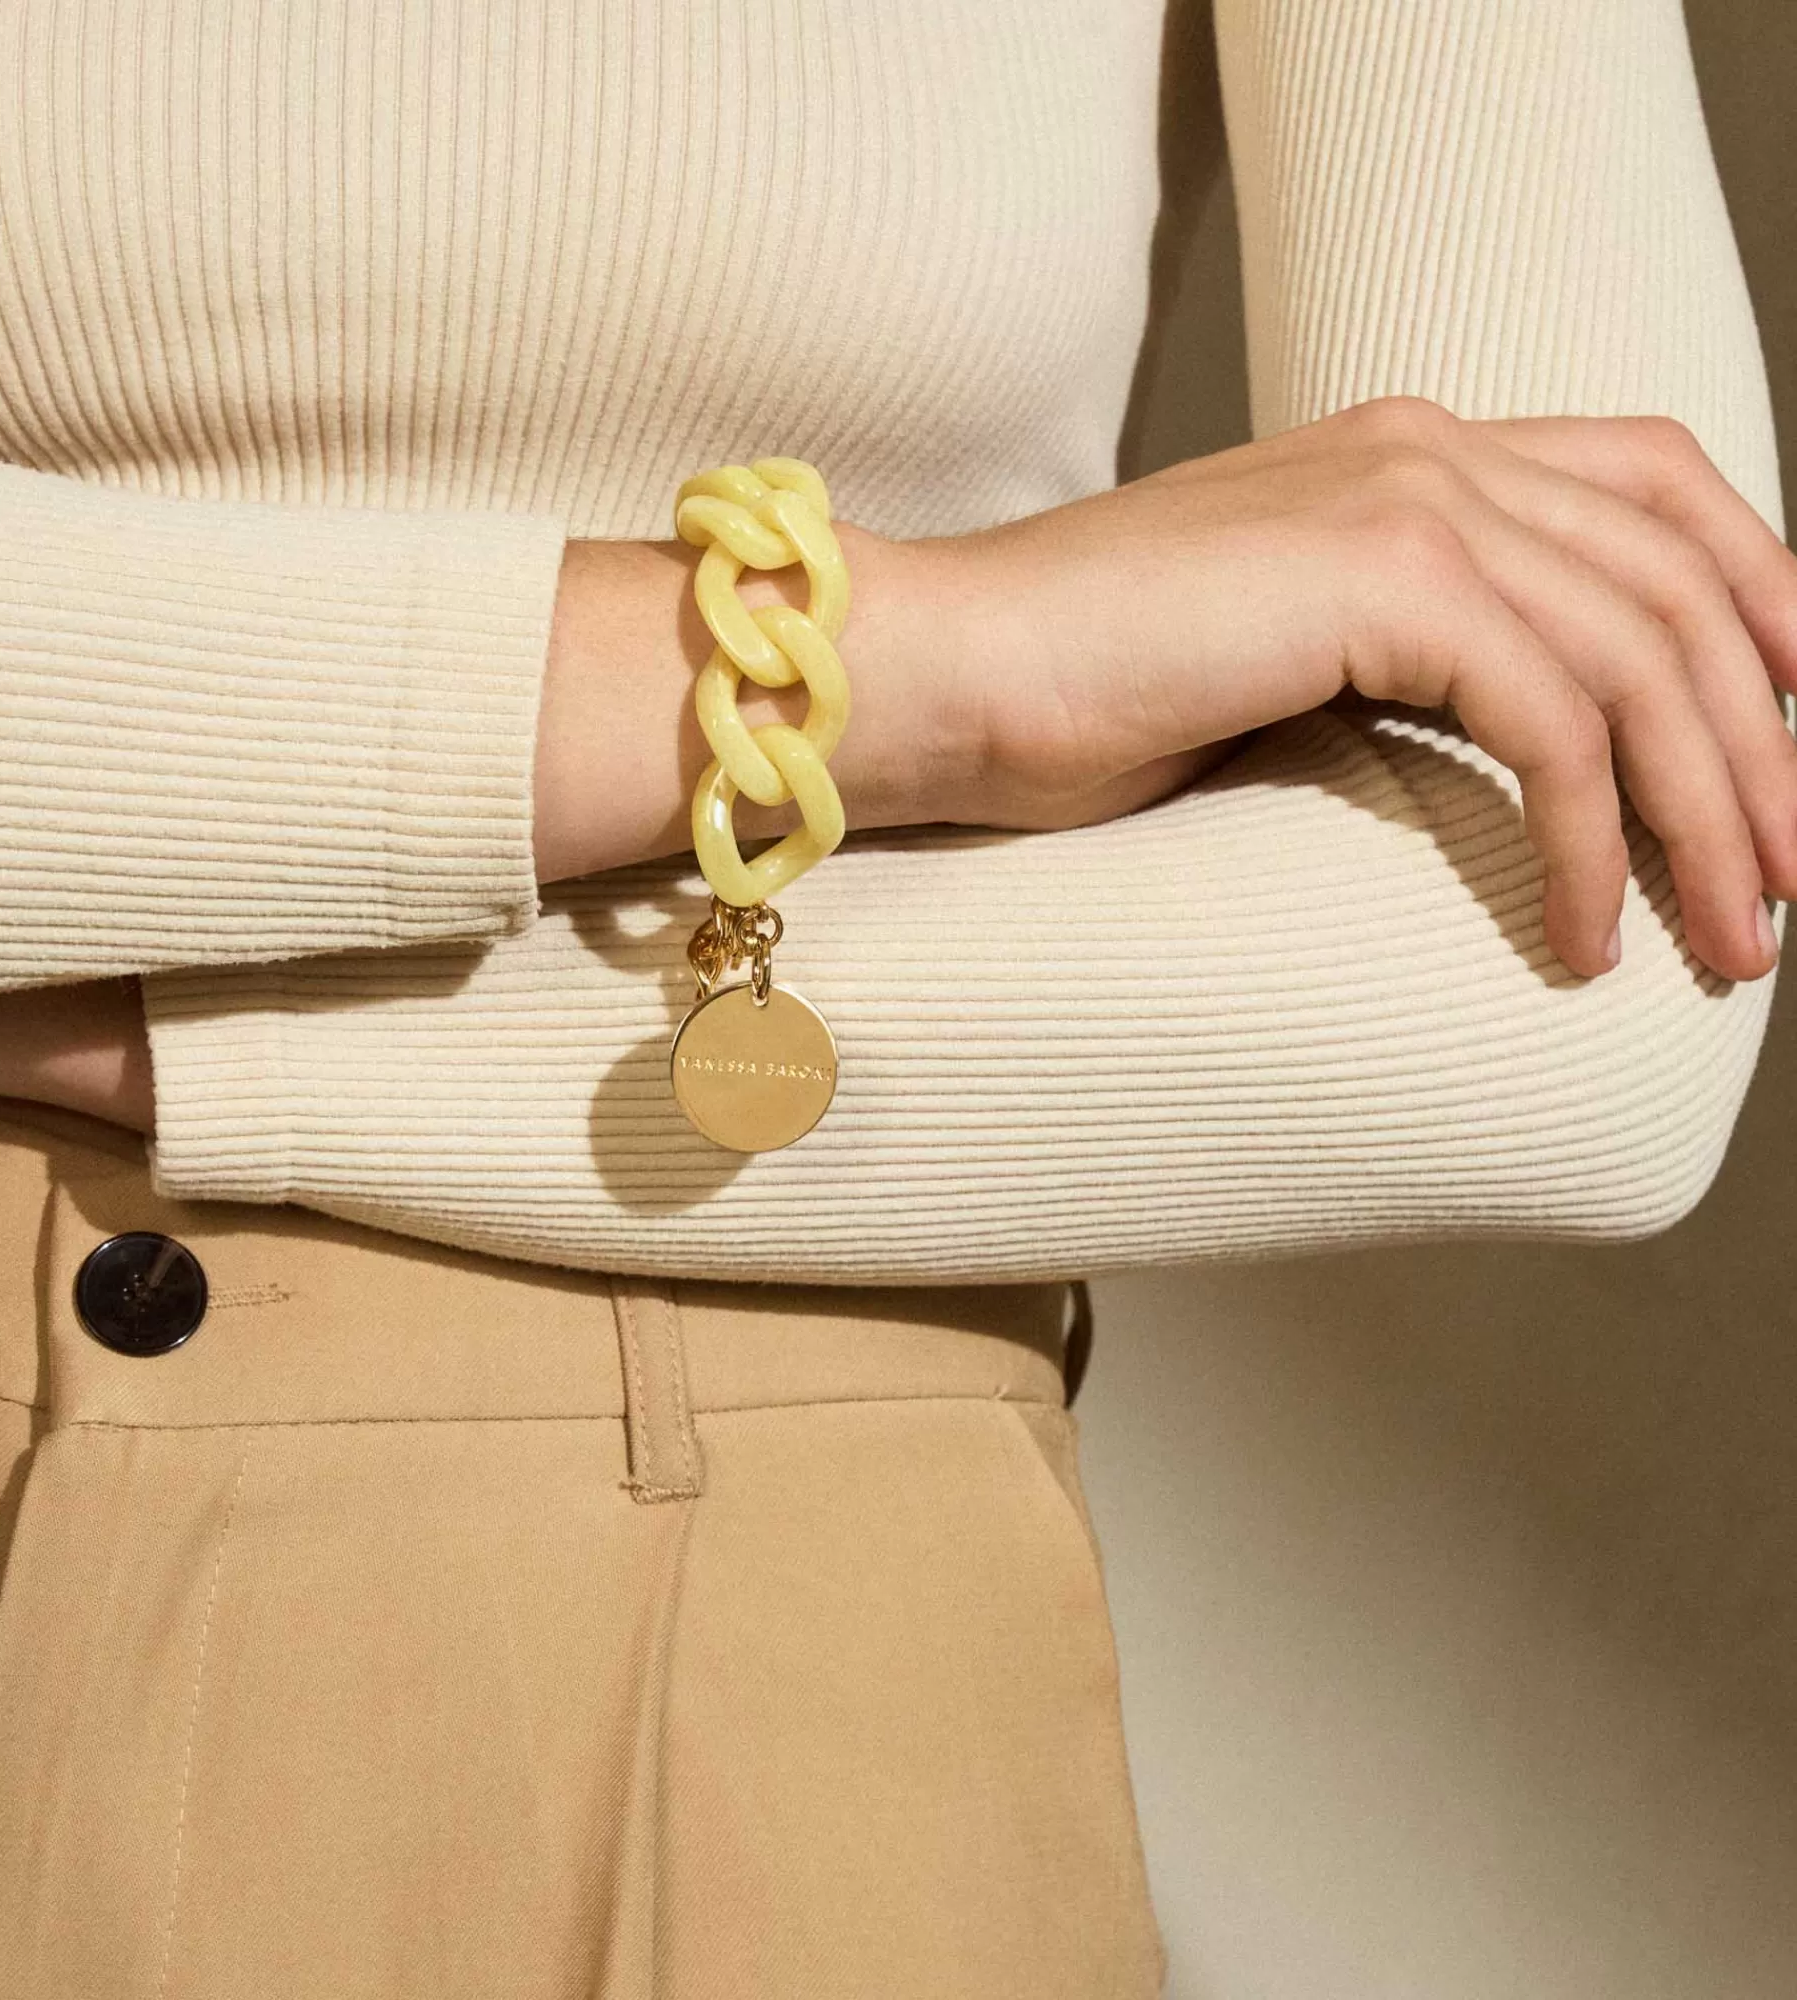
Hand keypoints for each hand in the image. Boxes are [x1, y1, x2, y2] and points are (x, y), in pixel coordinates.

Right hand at [906, 396, 1796, 981]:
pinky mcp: (1375, 571)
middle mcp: (1426, 448)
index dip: (1757, 595)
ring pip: (1644, 649)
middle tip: (1777, 878)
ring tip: (1722, 936)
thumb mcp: (1275, 663)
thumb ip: (1395, 661)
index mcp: (1406, 452)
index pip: (1654, 482)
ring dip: (1708, 807)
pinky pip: (1553, 712)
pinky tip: (1581, 932)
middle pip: (1683, 573)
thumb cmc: (1071, 701)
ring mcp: (1404, 495)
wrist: (942, 672)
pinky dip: (1592, 834)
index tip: (1785, 733)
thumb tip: (1506, 754)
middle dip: (1761, 738)